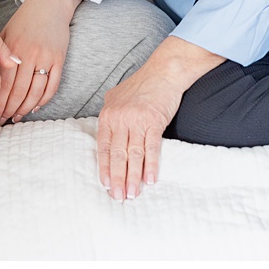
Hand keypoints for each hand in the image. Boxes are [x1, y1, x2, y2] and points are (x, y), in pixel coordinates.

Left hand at [0, 0, 81, 122]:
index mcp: (13, 49)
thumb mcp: (4, 33)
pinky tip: (35, 107)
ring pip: (35, 92)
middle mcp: (30, 55)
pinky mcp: (60, 59)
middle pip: (18, 91)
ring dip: (25, 108)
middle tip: (1, 121)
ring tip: (16, 118)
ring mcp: (47, 58)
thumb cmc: (24, 20)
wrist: (50, 4)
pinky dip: (44, 99)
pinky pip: (53, 85)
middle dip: (8, 109)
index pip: (3, 83)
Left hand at [95, 36, 222, 199]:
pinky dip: (151, 165)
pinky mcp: (154, 121)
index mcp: (108, 114)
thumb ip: (111, 114)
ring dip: (133, 177)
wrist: (165, 70)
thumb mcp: (118, 95)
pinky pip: (151, 148)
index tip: (105, 184)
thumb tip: (107, 131)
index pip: (103, 147)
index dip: (104, 168)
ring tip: (133, 194)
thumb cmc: (143, 83)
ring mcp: (137, 120)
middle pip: (117, 155)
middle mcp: (120, 119)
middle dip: (117, 178)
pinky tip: (150, 179)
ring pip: (133, 155)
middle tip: (118, 197)